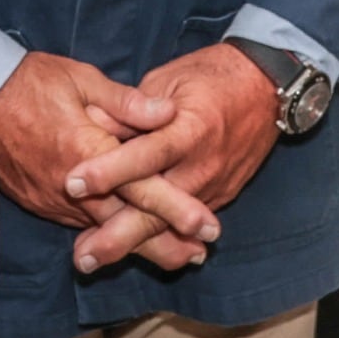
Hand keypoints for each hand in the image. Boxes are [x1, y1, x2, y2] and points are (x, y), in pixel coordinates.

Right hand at [0, 52, 216, 272]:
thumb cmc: (31, 81)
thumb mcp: (81, 79)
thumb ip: (126, 102)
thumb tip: (167, 113)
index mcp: (86, 150)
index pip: (141, 186)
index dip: (177, 207)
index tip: (207, 223)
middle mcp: (72, 185)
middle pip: (127, 222)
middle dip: (165, 240)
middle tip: (199, 253)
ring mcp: (54, 199)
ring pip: (103, 230)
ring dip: (139, 243)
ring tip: (175, 253)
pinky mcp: (41, 204)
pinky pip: (79, 224)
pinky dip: (105, 233)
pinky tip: (124, 236)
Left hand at [63, 43, 281, 271]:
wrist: (265, 89)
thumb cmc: (208, 77)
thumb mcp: (167, 79)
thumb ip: (132, 107)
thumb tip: (92, 123)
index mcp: (190, 129)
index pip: (146, 155)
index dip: (109, 171)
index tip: (73, 183)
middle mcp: (202, 165)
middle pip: (157, 207)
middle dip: (118, 234)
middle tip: (82, 255)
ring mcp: (213, 187)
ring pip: (168, 225)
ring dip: (131, 245)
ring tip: (92, 260)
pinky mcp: (219, 198)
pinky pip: (182, 224)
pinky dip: (155, 239)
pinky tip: (126, 251)